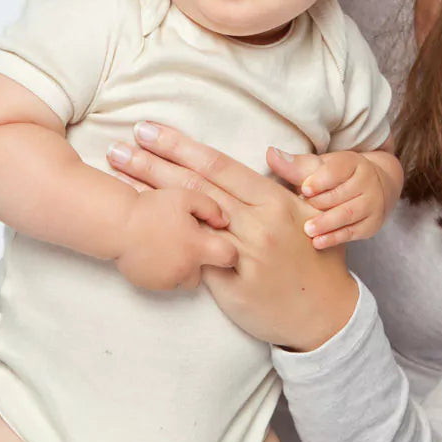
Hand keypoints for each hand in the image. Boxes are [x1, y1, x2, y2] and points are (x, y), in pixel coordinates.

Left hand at [107, 123, 358, 349]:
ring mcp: (240, 255)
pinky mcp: (226, 284)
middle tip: (120, 144)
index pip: (219, 166)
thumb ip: (292, 180)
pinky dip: (163, 237)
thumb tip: (271, 152)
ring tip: (118, 175)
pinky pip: (190, 256)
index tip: (151, 130)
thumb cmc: (317, 256)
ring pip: (187, 217)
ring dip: (149, 194)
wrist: (322, 311)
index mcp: (273, 200)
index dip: (181, 146)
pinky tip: (140, 224)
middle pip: (195, 186)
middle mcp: (255, 224)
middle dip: (153, 163)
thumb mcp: (314, 211)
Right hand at [115, 187, 236, 290]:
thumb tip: (226, 221)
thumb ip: (211, 208)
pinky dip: (163, 273)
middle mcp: (185, 268)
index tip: (223, 246)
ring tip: (169, 247)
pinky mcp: (149, 285)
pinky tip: (155, 254)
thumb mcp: (187, 197)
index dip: (230, 252)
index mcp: (198, 247)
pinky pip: (164, 282)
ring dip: (181, 269)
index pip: (229, 258)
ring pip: (183, 280)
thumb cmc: (153, 208)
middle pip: (203, 273)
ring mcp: (166, 279)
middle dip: (198, 263)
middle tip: (186, 244)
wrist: (118, 224)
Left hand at [266, 147, 400, 248]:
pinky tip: (317, 242)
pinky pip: (353, 232)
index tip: (304, 189)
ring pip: (348, 213)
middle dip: (319, 204)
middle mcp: (367, 181)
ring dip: (326, 223)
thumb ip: (295, 165)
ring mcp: (372, 203)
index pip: (337, 170)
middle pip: (341, 194)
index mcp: (352, 162)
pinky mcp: (371, 224)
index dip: (320, 180)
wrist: (371, 189)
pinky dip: (334, 238)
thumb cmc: (336, 177)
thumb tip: (271, 154)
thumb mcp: (318, 167)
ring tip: (307, 229)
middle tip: (298, 212)